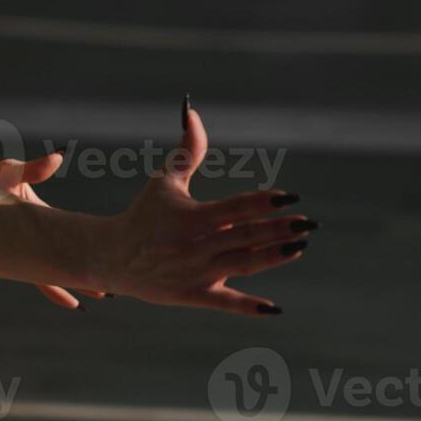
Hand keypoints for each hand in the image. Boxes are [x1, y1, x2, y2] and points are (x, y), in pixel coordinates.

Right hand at [0, 151, 108, 310]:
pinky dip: (69, 256)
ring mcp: (30, 237)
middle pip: (53, 272)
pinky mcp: (34, 228)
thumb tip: (57, 158)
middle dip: (78, 283)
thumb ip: (34, 168)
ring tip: (104, 281)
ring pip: (55, 262)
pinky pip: (53, 248)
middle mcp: (24, 243)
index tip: (75, 303)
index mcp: (19, 237)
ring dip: (77, 271)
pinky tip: (86, 257)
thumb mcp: (8, 171)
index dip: (57, 288)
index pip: (40, 271)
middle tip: (105, 293)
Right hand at [98, 98, 314, 315]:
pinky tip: (273, 308)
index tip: (291, 197)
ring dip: (273, 257)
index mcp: (190, 216)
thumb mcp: (164, 181)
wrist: (110, 256)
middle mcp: (194, 245)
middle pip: (245, 236)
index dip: (264, 202)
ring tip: (300, 246)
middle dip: (279, 229)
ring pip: (242, 264)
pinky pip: (224, 302)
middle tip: (309, 223)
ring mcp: (194, 272)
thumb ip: (188, 150)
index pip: (235, 207)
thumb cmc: (144, 214)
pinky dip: (248, 306)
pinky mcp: (191, 294)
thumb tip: (193, 112)